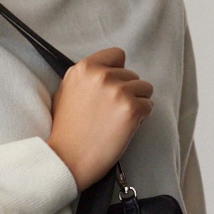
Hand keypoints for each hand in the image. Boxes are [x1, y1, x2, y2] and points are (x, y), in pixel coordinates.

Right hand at [47, 48, 153, 190]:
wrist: (67, 159)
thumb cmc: (66, 130)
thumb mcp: (65, 92)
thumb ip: (86, 78)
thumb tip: (106, 69)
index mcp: (83, 68)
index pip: (117, 55)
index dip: (117, 72)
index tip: (110, 88)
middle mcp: (100, 75)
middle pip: (132, 74)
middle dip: (126, 92)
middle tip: (109, 113)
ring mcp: (117, 91)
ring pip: (145, 88)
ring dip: (136, 103)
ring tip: (117, 120)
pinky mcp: (131, 109)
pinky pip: (148, 106)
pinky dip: (141, 118)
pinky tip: (122, 128)